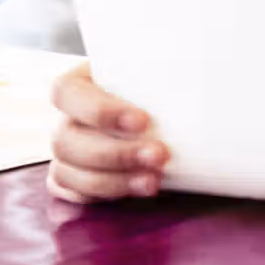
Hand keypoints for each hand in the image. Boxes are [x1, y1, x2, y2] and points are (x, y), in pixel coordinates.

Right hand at [47, 64, 170, 202]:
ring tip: (153, 181)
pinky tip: (135, 191)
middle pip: (66, 140)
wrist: (160, 111)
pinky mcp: (72, 179)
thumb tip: (199, 70)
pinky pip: (73, 192)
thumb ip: (165, 69)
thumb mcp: (157, 70)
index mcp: (79, 82)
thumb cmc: (156, 84)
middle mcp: (66, 118)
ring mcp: (65, 151)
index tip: (142, 121)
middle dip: (115, 153)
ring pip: (67, 171)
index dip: (99, 110)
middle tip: (159, 155)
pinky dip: (104, 195)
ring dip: (113, 180)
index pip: (66, 92)